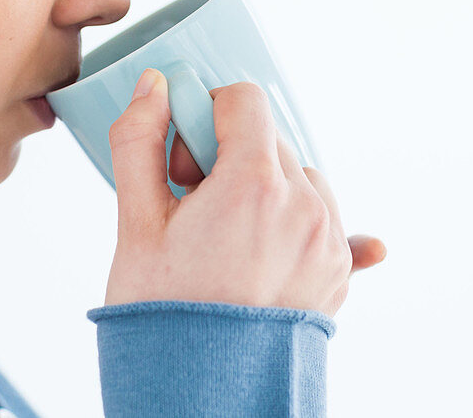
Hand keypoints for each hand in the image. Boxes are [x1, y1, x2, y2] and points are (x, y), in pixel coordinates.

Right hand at [104, 68, 385, 317]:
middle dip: (228, 158)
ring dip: (265, 189)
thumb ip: (138, 140)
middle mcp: (304, 205)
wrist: (201, 394)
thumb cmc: (163, 312)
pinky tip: (311, 239)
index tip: (183, 162)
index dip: (205, 119)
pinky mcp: (337, 273)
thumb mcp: (135, 222)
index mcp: (255, 183)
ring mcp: (327, 241)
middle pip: (268, 141)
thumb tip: (155, 86)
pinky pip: (331, 223)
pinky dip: (308, 223)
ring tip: (227, 237)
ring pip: (299, 178)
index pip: (244, 100)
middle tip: (193, 208)